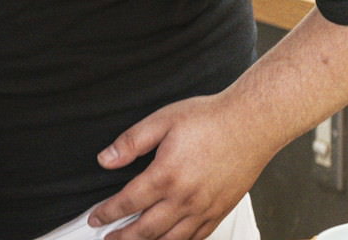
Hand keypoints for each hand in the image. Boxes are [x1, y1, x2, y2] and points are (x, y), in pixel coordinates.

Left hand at [89, 94, 272, 239]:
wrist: (251, 124)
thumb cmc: (210, 120)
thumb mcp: (162, 120)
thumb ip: (131, 142)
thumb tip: (106, 159)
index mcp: (166, 175)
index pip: (127, 202)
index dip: (107, 213)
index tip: (96, 218)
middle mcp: (185, 198)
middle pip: (146, 229)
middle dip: (123, 237)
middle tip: (108, 239)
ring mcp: (204, 209)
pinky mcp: (220, 211)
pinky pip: (197, 238)